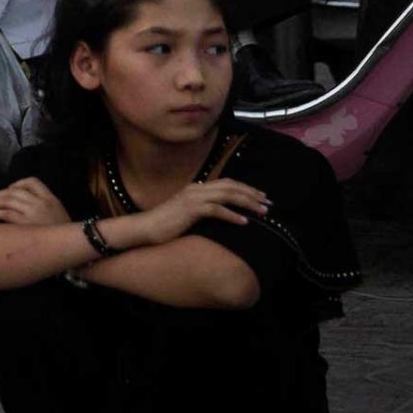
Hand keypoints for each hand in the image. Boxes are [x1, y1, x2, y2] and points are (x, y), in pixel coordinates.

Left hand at [0, 177, 69, 228]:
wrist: (71, 246)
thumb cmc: (61, 232)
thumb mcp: (57, 212)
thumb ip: (42, 203)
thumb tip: (19, 201)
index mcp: (50, 197)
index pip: (31, 181)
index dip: (17, 184)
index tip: (10, 190)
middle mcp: (41, 202)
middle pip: (14, 191)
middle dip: (0, 194)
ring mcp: (33, 212)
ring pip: (7, 200)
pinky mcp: (25, 223)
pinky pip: (5, 214)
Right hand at [128, 177, 268, 245]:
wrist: (144, 228)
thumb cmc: (165, 225)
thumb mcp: (187, 214)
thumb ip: (202, 210)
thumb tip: (221, 214)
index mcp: (196, 188)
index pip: (227, 183)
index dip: (247, 189)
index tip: (262, 198)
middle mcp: (196, 188)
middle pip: (231, 186)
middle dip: (252, 194)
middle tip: (269, 203)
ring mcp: (192, 198)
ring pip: (227, 195)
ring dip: (248, 203)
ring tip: (263, 212)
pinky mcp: (190, 209)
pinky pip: (216, 210)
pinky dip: (232, 215)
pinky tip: (244, 222)